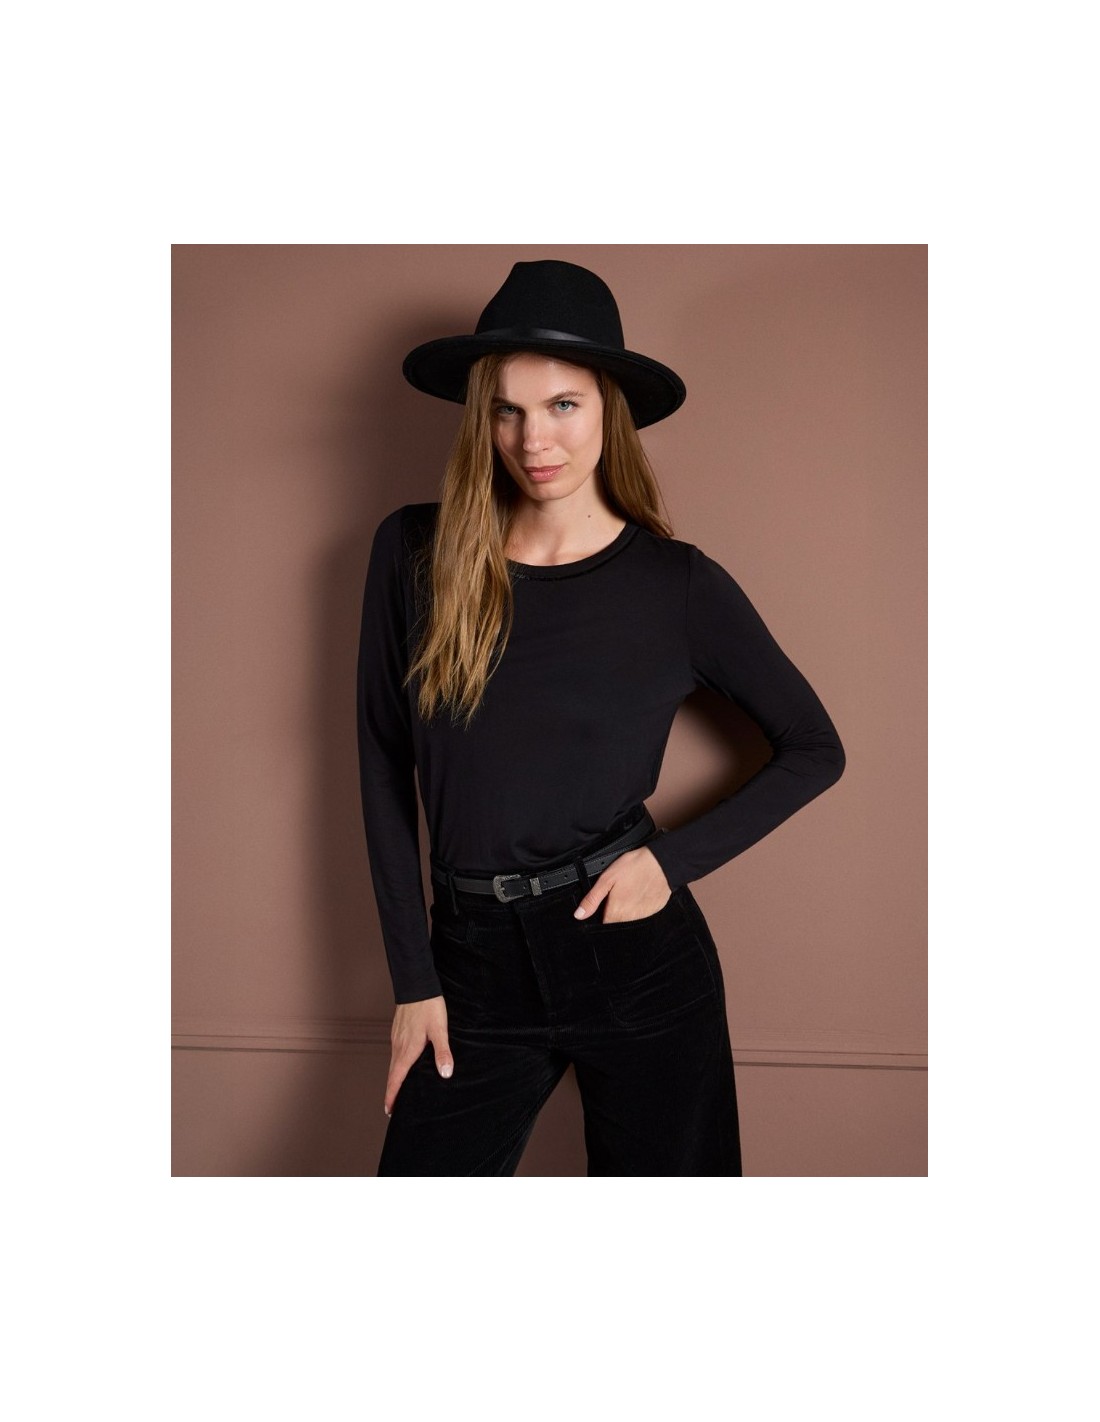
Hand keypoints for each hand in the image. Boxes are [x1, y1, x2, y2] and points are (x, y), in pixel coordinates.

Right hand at [385, 995, 451, 1115]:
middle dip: (391, 1091)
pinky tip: (403, 1065)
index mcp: (407, 1050)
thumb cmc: (428, 1006)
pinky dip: (396, 1065)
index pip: (396, 1079)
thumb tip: (445, 1073)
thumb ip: (443, 1052)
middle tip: (392, 1107)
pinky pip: (395, 1053)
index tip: (389, 1110)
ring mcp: (396, 1038)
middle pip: (392, 1074)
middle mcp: (398, 1046)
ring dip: (393, 1078)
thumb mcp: (439, 1030)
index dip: (392, 1096)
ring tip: (397, 1090)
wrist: (416, 985)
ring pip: (393, 1063)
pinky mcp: (398, 1031)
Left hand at [573, 845, 671, 924]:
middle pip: (616, 922)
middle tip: (618, 893)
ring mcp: (644, 916)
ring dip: (627, 909)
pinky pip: (642, 914)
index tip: (604, 903)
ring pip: (629, 919)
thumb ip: (592, 899)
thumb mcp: (607, 879)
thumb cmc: (634, 867)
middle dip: (614, 911)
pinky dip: (639, 906)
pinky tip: (640, 893)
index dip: (600, 914)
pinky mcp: (654, 911)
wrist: (662, 862)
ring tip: (629, 891)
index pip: (603, 924)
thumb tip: (579, 915)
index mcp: (616, 912)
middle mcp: (630, 918)